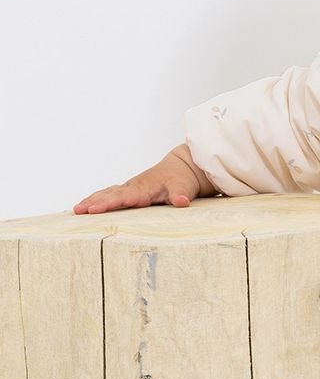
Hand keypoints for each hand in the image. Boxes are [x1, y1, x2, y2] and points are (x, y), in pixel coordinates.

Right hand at [73, 151, 200, 214]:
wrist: (181, 167)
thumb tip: (182, 201)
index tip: (93, 209)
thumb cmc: (180, 180)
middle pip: (109, 194)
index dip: (107, 203)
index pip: (122, 197)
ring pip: (106, 193)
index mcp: (143, 189)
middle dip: (93, 202)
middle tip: (78, 211)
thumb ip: (180, 195)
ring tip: (76, 210)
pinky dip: (96, 199)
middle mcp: (133, 187)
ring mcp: (129, 188)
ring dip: (91, 200)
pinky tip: (86, 206)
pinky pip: (109, 194)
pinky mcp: (128, 191)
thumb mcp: (183, 188)